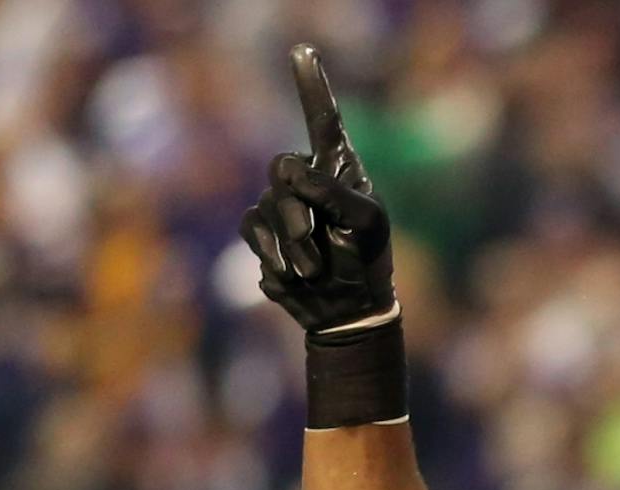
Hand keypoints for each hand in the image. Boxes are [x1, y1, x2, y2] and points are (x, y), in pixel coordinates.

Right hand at [241, 45, 394, 333]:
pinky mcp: (262, 233)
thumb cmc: (366, 260)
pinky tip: (294, 275)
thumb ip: (335, 194)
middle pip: (282, 169)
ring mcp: (280, 204)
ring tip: (314, 269)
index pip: (322, 120)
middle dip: (298, 211)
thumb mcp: (367, 225)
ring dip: (291, 244)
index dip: (311, 85)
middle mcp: (305, 179)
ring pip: (265, 208)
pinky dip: (274, 257)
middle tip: (317, 245)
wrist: (348, 308)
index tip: (303, 50)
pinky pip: (252, 232)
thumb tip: (293, 173)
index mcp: (338, 168)